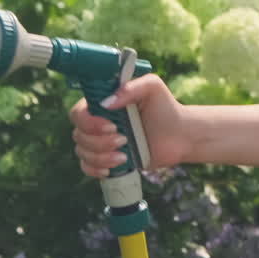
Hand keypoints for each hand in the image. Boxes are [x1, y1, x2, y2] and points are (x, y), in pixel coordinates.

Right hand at [69, 74, 191, 177]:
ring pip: (82, 152)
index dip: (89, 122)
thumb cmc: (165, 108)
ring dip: (101, 157)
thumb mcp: (152, 87)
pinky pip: (87, 167)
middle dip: (99, 141)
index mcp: (103, 103)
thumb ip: (131, 87)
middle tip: (124, 139)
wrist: (180, 136)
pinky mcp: (107, 159)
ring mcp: (101, 141)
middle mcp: (98, 122)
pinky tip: (112, 168)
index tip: (111, 126)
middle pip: (79, 135)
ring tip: (124, 155)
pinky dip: (96, 169)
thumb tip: (106, 103)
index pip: (79, 112)